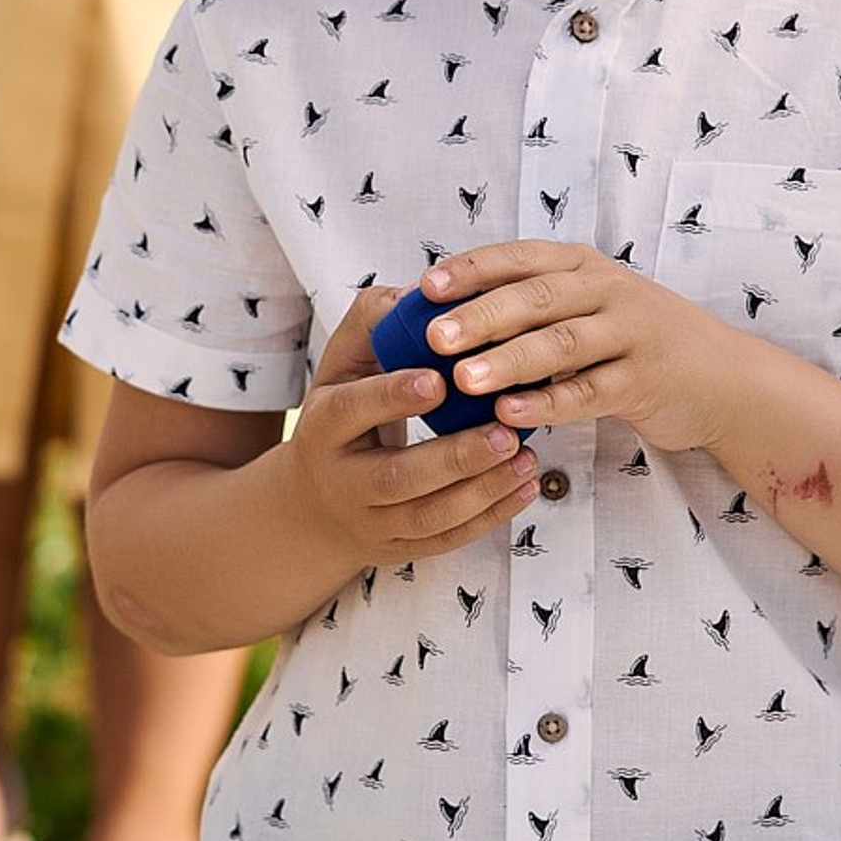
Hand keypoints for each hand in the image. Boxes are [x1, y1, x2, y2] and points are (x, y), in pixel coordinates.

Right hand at [283, 287, 538, 560]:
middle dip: (455, 457)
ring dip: (482, 489)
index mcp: (321, 426)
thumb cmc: (343, 412)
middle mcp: (342, 481)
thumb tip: (414, 292)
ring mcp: (370, 522)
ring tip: (525, 455)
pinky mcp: (400, 549)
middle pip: (397, 478)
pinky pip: (447, 540)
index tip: (439, 379)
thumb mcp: (342, 365)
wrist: (315, 500)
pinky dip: (490, 517)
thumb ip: (372, 323)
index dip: (393, 397)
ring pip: (428, 518)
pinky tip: (525, 485)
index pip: (352, 411)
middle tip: (506, 430)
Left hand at [419, 243, 738, 455]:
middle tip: (434, 337)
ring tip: (462, 380)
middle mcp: (608, 291)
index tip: (426, 286)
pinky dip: (547, 404)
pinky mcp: (644, 381)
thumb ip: (531, 305)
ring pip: (561, 344)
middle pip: (537, 298)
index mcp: (584, 266)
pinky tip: (511, 414)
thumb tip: (444, 314)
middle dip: (481, 315)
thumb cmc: (636, 341)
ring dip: (508, 361)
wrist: (723, 378)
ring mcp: (630, 335)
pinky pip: (588, 392)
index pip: (521, 257)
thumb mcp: (590, 306)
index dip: (473, 269)